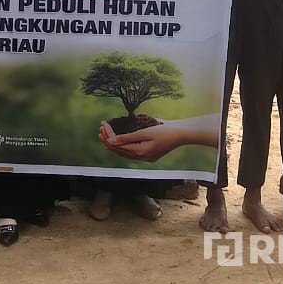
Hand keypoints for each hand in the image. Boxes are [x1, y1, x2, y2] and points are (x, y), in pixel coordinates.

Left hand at [98, 118, 217, 161]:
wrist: (181, 133)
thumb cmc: (165, 130)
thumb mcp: (144, 132)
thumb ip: (127, 137)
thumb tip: (111, 141)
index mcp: (140, 153)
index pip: (118, 146)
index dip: (108, 136)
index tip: (103, 126)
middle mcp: (142, 158)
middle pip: (120, 150)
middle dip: (109, 140)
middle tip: (100, 129)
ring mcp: (146, 157)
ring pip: (125, 152)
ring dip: (115, 143)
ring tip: (105, 134)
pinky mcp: (149, 154)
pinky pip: (132, 152)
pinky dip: (123, 145)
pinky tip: (119, 140)